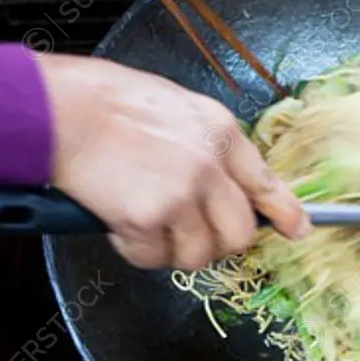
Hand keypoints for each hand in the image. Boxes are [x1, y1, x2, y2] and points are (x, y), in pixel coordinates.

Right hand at [36, 54, 310, 269]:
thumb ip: (208, 143)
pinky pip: (153, 258)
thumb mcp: (180, 106)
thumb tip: (225, 177)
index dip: (285, 212)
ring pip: (198, 255)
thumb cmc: (109, 102)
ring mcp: (181, 195)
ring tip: (148, 225)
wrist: (63, 110)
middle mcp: (210, 166)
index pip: (266, 183)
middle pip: (239, 234)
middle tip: (190, 233)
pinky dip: (137, 250)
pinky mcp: (148, 219)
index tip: (296, 229)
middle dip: (218, 243)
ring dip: (173, 250)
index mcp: (221, 133)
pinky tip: (120, 222)